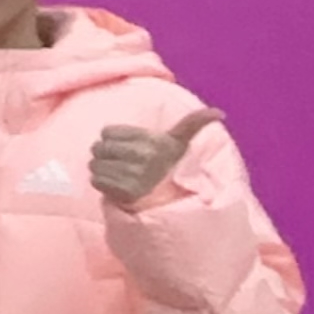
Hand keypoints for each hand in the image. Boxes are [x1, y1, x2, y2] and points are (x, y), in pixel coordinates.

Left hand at [90, 107, 220, 209]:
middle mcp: (143, 157)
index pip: (107, 131)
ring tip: (118, 172)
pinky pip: (96, 181)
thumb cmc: (170, 165)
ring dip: (102, 169)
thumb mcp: (180, 142)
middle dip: (104, 154)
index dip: (113, 138)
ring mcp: (133, 176)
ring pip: (94, 165)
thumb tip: (219, 113)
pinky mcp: (123, 193)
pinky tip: (115, 184)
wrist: (170, 200)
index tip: (127, 146)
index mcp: (153, 141)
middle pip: (98, 147)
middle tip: (119, 160)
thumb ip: (193, 123)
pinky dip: (102, 183)